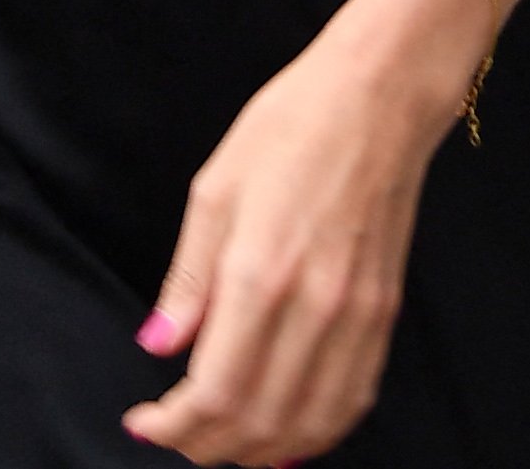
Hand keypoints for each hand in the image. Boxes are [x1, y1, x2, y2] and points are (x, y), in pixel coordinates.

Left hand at [122, 33, 456, 464]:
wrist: (379, 97)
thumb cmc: (291, 127)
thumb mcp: (215, 190)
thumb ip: (188, 280)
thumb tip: (157, 346)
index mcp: (260, 272)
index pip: (214, 391)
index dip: (173, 426)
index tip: (145, 423)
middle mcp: (315, 305)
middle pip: (258, 420)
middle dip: (207, 446)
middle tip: (174, 437)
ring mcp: (358, 314)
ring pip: (308, 424)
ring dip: (259, 450)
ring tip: (221, 443)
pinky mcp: (385, 311)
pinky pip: (352, 398)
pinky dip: (315, 431)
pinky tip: (285, 434)